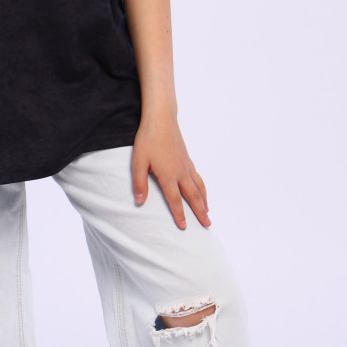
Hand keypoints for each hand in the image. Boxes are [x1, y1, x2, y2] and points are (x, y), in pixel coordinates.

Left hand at [132, 115, 209, 229]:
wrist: (161, 119)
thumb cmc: (148, 140)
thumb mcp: (138, 162)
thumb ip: (139, 183)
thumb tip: (139, 202)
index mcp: (168, 175)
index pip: (175, 200)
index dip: (179, 215)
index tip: (184, 227)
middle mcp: (181, 172)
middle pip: (193, 196)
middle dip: (200, 212)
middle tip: (208, 225)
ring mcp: (186, 165)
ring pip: (199, 187)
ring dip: (204, 200)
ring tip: (208, 211)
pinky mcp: (187, 158)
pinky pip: (198, 177)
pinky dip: (202, 187)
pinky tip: (202, 190)